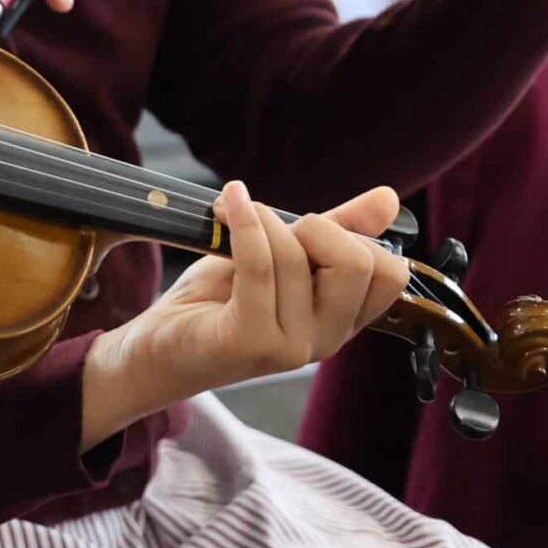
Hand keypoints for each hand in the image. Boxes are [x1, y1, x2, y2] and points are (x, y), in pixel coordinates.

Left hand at [80, 182, 406, 447]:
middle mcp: (324, 341)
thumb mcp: (283, 257)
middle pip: (358, 264)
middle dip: (316, 227)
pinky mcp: (248, 340)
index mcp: (341, 322)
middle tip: (273, 226)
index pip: (389, 274)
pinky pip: (258, 265)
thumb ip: (335, 231)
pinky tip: (226, 203)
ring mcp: (289, 347)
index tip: (308, 229)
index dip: (354, 237)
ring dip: (260, 219)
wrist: (156, 347)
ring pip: (296, 256)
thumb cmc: (218, 300)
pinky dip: (243, 222)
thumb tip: (390, 199)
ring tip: (230, 215)